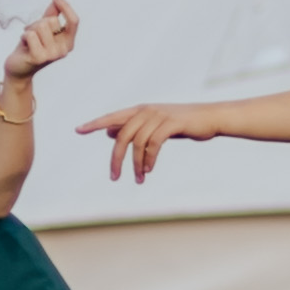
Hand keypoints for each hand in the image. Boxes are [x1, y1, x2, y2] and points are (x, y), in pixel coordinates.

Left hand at [6, 0, 77, 82]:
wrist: (18, 69)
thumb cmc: (31, 47)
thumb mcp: (42, 29)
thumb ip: (51, 15)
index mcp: (68, 42)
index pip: (74, 21)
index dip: (66, 6)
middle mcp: (64, 49)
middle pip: (51, 21)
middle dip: (37, 23)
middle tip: (32, 35)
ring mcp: (53, 55)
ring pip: (40, 26)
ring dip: (29, 30)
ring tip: (27, 41)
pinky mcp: (40, 57)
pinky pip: (30, 35)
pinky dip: (23, 37)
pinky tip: (23, 46)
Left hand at [84, 103, 203, 182]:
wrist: (210, 117)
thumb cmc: (182, 123)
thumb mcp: (155, 125)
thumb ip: (134, 128)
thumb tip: (110, 133)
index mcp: (140, 110)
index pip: (112, 117)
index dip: (95, 123)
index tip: (78, 130)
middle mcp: (146, 111)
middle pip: (122, 136)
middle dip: (116, 159)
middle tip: (114, 177)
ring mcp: (159, 116)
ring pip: (138, 143)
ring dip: (136, 165)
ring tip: (139, 179)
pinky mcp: (171, 124)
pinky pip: (154, 144)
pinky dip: (149, 159)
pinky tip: (149, 170)